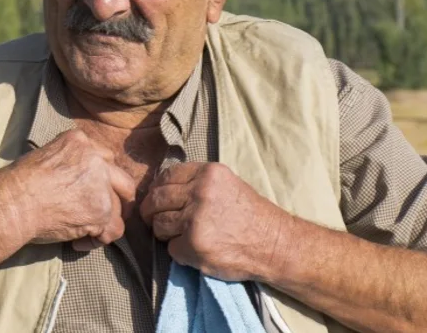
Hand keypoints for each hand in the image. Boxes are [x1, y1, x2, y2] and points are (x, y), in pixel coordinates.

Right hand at [0, 130, 135, 251]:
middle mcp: (96, 159)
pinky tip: (78, 242)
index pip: (104, 158)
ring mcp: (101, 185)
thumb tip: (76, 181)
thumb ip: (69, 163)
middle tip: (107, 212)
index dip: (101, 178)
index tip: (91, 191)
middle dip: (119, 199)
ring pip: (118, 209)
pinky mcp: (101, 211)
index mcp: (80, 141)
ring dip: (104, 223)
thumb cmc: (19, 183)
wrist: (13, 202)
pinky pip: (112, 231)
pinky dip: (97, 240)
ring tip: (83, 233)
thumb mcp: (46, 156)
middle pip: (123, 180)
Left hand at [138, 162, 293, 280]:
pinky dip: (179, 252)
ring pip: (159, 224)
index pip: (166, 176)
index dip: (158, 188)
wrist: (274, 244)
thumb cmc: (250, 215)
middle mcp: (200, 193)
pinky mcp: (194, 245)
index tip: (158, 198)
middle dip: (151, 211)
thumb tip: (160, 186)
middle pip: (157, 199)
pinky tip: (195, 250)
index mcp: (208, 174)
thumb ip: (196, 182)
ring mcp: (196, 220)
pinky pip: (171, 248)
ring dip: (165, 233)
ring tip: (182, 236)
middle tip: (154, 219)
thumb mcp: (226, 184)